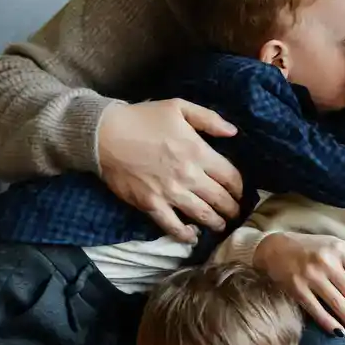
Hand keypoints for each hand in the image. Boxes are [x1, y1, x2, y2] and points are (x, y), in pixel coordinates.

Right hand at [95, 98, 244, 242]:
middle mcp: (189, 175)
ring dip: (216, 223)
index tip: (240, 193)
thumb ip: (209, 119)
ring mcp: (170, 193)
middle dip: (232, 209)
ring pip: (202, 215)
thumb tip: (234, 132)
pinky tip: (192, 237)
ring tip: (220, 225)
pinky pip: (173, 226)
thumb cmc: (142, 118)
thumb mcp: (179, 107)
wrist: (104, 134)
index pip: (231, 177)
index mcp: (198, 152)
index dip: (239, 188)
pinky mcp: (151, 204)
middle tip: (234, 213)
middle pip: (220, 199)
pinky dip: (185, 235)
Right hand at [254, 232, 344, 336]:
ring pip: (337, 304)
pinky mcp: (296, 288)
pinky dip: (328, 322)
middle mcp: (327, 262)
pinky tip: (339, 333)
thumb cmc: (315, 248)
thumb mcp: (340, 246)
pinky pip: (315, 309)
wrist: (276, 247)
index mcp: (341, 250)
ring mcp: (310, 275)